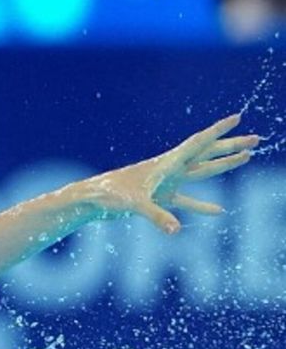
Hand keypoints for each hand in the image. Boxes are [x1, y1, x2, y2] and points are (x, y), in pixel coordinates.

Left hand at [84, 114, 258, 233]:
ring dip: (224, 166)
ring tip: (247, 157)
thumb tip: (176, 231)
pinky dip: (202, 206)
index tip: (238, 117)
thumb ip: (157, 217)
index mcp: (166, 163)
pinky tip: (218, 211)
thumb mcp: (135, 205)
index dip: (219, 130)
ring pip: (202, 172)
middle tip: (256, 138)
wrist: (91, 200)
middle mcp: (169, 170)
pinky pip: (187, 201)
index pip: (198, 143)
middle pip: (207, 154)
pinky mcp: (160, 198)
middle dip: (231, 146)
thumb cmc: (109, 196)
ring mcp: (166, 183)